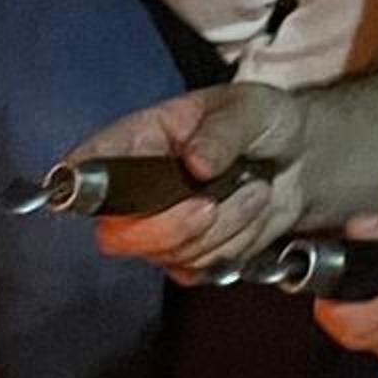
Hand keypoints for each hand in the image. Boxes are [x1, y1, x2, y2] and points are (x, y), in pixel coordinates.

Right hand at [66, 84, 312, 280]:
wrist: (301, 161)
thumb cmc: (266, 124)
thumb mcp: (252, 109)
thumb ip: (224, 132)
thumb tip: (197, 163)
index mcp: (139, 140)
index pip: (90, 163)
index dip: (77, 180)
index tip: (76, 186)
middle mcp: (136, 190)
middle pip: (116, 234)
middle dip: (170, 226)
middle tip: (212, 203)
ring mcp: (156, 229)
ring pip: (168, 253)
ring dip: (224, 227)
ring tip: (255, 190)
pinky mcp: (184, 257)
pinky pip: (199, 268)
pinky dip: (236, 245)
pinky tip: (250, 214)